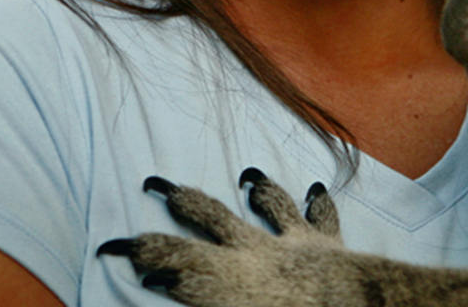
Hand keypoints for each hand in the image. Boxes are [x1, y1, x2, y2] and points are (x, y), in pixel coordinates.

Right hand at [98, 170, 348, 306]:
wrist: (353, 306)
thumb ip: (195, 296)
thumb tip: (157, 287)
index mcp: (225, 277)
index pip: (171, 259)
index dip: (140, 251)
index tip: (114, 245)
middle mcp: (254, 249)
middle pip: (211, 216)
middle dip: (181, 199)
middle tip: (156, 182)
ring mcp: (291, 240)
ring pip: (269, 204)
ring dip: (258, 189)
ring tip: (248, 173)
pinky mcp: (326, 243)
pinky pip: (321, 216)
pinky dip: (318, 202)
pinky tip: (317, 188)